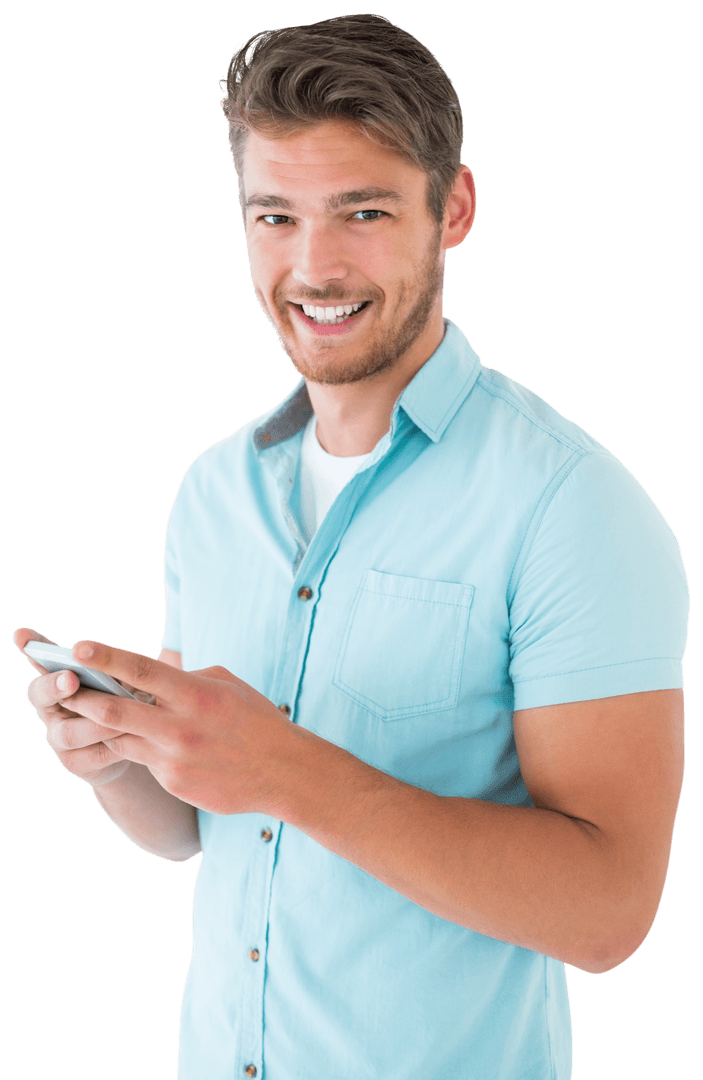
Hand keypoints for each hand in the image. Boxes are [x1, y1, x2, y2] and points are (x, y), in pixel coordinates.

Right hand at [14, 627, 132, 786]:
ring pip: (68, 732)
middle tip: (71, 678)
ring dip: (95, 723)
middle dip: (55, 686)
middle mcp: (50, 707)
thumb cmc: (125, 699)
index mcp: (58, 679)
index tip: (22, 635)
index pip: (38, 658)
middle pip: (39, 695)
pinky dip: (113, 747)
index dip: (30, 647)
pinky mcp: (74, 763)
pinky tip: (132, 738)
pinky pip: (91, 756)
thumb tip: (109, 661)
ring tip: (121, 718)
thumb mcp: (121, 679)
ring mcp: (58, 738)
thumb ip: (111, 670)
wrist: (137, 745)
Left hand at [43, 638, 298, 815]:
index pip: (140, 670)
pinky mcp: (173, 782)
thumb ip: (186, 677)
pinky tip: (138, 741)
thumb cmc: (255, 719)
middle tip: (62, 688)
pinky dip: (136, 748)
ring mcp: (173, 758)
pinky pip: (142, 761)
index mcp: (194, 693)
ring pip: (119, 738)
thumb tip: (152, 673)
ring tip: (84, 714)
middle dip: (82, 698)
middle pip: (114, 710)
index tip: (77, 648)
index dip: (105, 657)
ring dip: (101, 726)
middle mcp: (179, 726)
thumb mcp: (225, 684)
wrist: (282, 771)